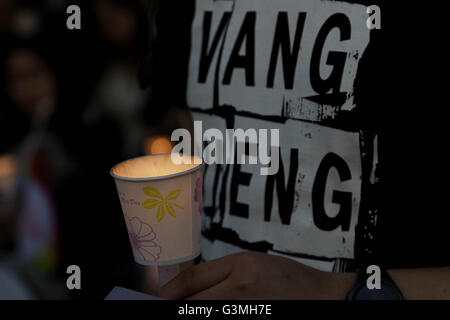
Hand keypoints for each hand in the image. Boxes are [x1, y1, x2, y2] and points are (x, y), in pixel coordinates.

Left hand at [158, 251, 354, 299]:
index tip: (156, 298)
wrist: (323, 296)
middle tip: (161, 307)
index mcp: (241, 265)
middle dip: (176, 307)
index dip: (169, 291)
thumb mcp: (252, 263)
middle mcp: (241, 287)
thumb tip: (189, 289)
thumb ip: (221, 273)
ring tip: (185, 310)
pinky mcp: (253, 318)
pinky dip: (210, 317)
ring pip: (205, 314)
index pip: (192, 279)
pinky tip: (207, 312)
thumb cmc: (287, 276)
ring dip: (191, 313)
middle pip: (194, 303)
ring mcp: (248, 308)